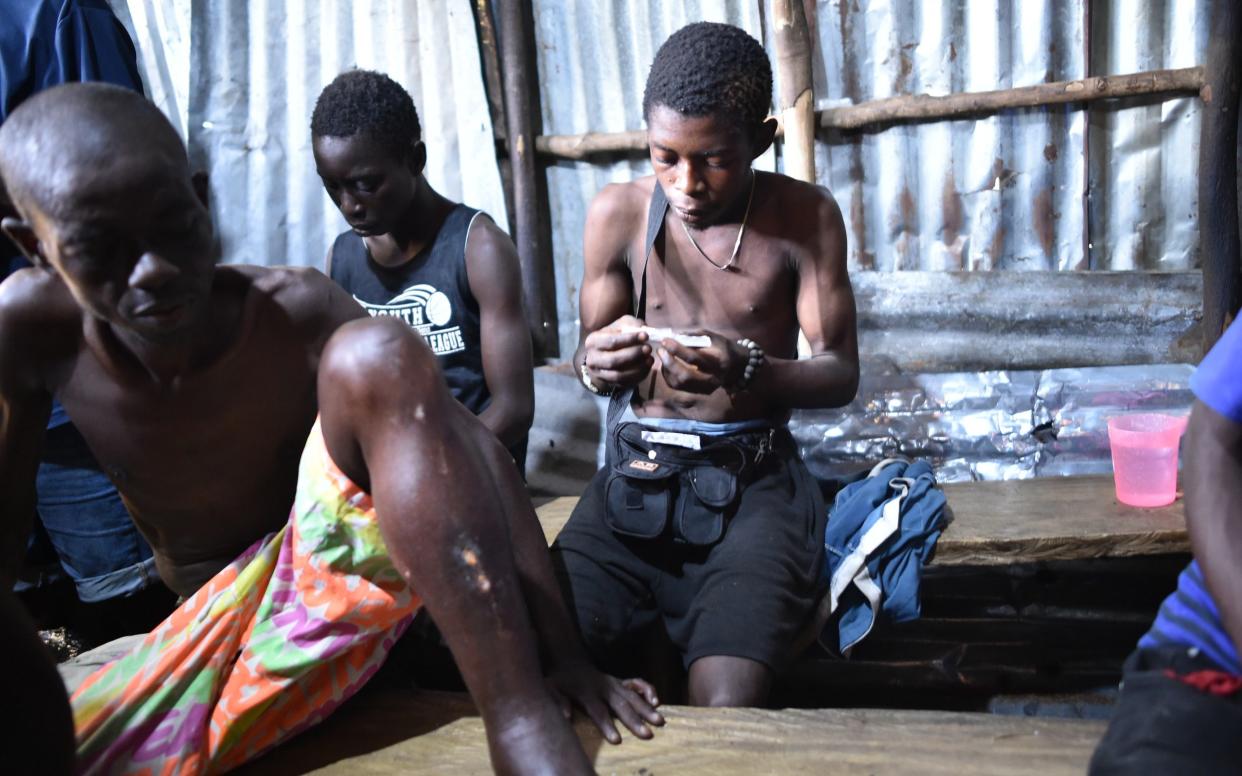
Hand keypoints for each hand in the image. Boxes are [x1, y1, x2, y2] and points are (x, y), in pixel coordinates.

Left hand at [545, 659, 663, 743]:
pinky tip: (656, 702)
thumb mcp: (551, 688)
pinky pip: (638, 684)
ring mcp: (615, 683)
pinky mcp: (621, 681)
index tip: (617, 740)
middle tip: (647, 734)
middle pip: (621, 705)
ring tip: (660, 721)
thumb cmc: (560, 681)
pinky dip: (648, 690)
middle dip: (634, 720)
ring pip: (633, 696)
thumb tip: (566, 716)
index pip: (598, 711)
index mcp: (587, 692)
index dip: (607, 725)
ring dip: (646, 709)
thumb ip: (558, 701)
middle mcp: (604, 687)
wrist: (570, 661)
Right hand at [581, 315, 654, 388]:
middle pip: (613, 360)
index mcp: (593, 341)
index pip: (611, 342)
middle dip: (633, 354)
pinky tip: (647, 367)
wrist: (607, 353)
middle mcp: (593, 359)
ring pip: (619, 375)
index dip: (630, 339)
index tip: (645, 336)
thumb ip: (631, 325)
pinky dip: (638, 376)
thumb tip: (642, 330)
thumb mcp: (622, 324)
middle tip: (648, 348)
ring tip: (650, 359)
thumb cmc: (616, 336)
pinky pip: (625, 383)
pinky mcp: (609, 383)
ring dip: (637, 367)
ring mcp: (599, 374)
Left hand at [656, 330, 746, 394]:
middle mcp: (714, 378)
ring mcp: (707, 388)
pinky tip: (667, 365)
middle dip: (670, 362)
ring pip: (680, 384)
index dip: (677, 349)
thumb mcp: (712, 337)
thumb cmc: (722, 347)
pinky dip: (668, 376)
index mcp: (719, 361)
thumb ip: (693, 336)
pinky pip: (678, 387)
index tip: (665, 340)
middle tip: (661, 350)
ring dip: (667, 369)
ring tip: (663, 355)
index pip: (694, 358)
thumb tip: (672, 336)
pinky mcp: (700, 392)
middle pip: (686, 376)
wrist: (736, 366)